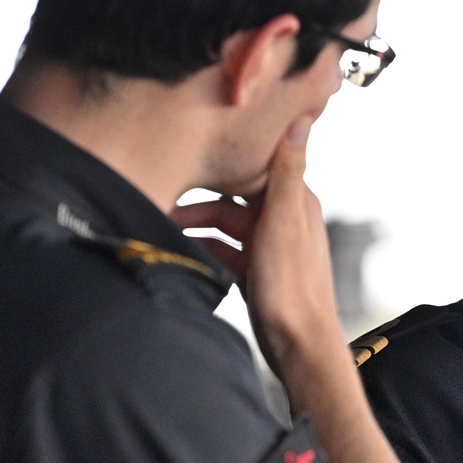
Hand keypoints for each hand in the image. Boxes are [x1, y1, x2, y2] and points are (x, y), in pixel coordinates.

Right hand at [168, 117, 343, 376]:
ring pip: (224, 226)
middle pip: (231, 200)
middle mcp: (284, 219)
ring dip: (195, 227)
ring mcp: (269, 246)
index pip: (251, 172)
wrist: (299, 343)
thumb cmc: (292, 285)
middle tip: (162, 204)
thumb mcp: (284, 220)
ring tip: (163, 228)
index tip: (187, 160)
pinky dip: (204, 250)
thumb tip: (300, 118)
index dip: (221, 168)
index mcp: (295, 201)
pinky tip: (182, 253)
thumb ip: (286, 171)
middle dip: (197, 203)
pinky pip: (224, 252)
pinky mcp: (256, 271)